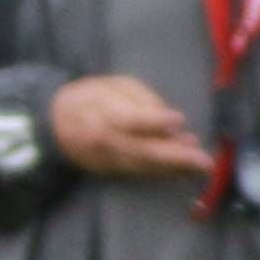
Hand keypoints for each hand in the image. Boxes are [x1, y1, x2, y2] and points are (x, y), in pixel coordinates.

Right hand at [49, 75, 216, 180]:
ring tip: (201, 167)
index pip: (131, 121)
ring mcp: (108, 160)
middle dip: (176, 157)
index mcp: (104, 114)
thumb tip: (171, 122)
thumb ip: (143, 100)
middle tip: (204, 161)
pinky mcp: (111, 170)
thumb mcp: (114, 86)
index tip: (180, 120)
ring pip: (144, 167)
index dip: (156, 121)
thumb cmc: (90, 97)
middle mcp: (106, 142)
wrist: (55, 124)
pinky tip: (182, 171)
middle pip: (143, 152)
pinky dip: (162, 173)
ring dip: (175, 169)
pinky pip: (140, 173)